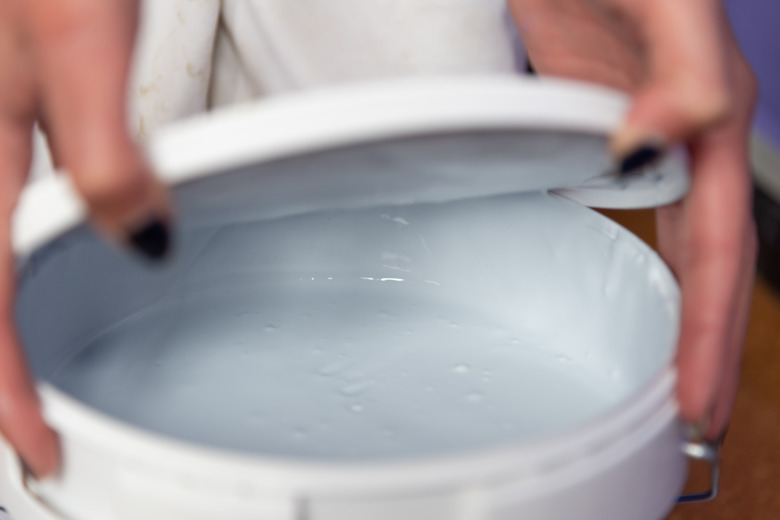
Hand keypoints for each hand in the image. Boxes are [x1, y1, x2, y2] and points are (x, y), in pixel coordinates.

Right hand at [0, 0, 167, 476]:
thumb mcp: (79, 52)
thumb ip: (102, 154)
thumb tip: (142, 239)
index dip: (7, 391)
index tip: (42, 446)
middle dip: (1, 372)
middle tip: (35, 425)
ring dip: (13, 326)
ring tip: (37, 372)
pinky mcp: (16, 127)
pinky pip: (16, 218)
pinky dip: (34, 263)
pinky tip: (56, 263)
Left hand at [510, 0, 756, 440]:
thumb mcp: (669, 4)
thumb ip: (678, 72)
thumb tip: (646, 146)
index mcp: (714, 125)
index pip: (717, 254)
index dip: (708, 331)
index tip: (695, 403)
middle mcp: (687, 142)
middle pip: (702, 267)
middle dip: (700, 347)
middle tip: (689, 424)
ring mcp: (643, 139)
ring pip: (668, 246)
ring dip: (669, 315)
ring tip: (662, 378)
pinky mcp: (598, 130)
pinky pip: (623, 212)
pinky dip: (626, 261)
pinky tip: (616, 290)